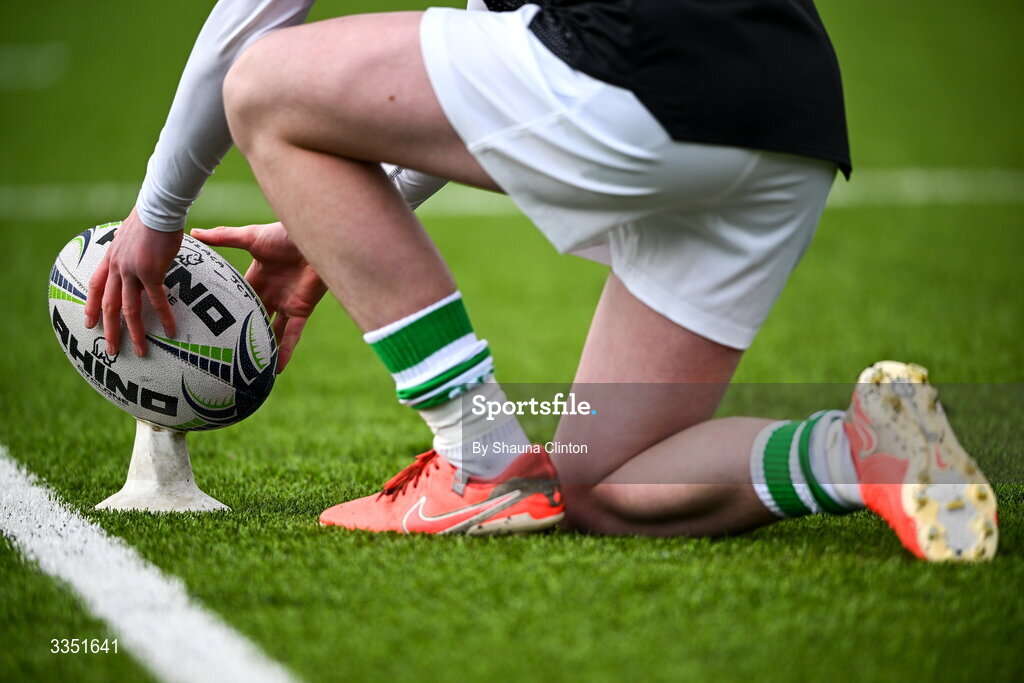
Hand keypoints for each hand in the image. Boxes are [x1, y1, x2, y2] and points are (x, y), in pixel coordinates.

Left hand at [84, 208, 180, 355]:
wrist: (158, 208)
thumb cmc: (152, 216)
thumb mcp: (133, 232)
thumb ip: (133, 247)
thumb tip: (143, 252)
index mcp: (112, 257)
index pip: (95, 286)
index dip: (91, 306)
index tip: (88, 323)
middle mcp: (117, 267)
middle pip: (108, 305)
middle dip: (109, 330)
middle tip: (110, 350)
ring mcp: (132, 271)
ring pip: (128, 309)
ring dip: (133, 332)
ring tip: (139, 350)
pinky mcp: (150, 272)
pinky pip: (156, 300)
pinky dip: (164, 317)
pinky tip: (170, 331)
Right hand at [191, 222, 326, 372]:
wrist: (314, 237)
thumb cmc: (284, 234)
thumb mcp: (250, 237)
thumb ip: (223, 237)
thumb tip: (194, 232)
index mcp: (257, 278)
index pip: (238, 298)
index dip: (224, 311)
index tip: (206, 326)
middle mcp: (271, 293)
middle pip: (253, 319)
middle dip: (242, 334)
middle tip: (222, 353)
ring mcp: (287, 303)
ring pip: (273, 331)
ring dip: (263, 349)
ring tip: (248, 370)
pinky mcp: (302, 310)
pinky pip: (293, 334)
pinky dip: (286, 350)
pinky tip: (276, 367)